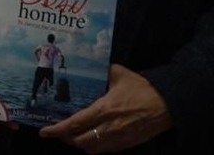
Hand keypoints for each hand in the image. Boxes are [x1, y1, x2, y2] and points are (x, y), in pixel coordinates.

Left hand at [39, 64, 171, 150]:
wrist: (168, 104)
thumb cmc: (143, 88)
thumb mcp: (119, 74)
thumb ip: (102, 71)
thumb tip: (91, 66)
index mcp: (104, 109)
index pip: (75, 124)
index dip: (57, 130)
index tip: (44, 131)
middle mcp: (109, 127)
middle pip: (79, 140)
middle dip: (65, 138)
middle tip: (56, 131)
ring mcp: (118, 138)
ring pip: (91, 149)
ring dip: (79, 144)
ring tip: (71, 135)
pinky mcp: (127, 144)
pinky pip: (105, 150)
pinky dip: (94, 147)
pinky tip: (91, 138)